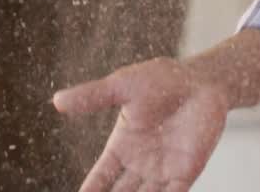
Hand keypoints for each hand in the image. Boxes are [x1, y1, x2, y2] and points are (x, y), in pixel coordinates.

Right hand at [54, 57, 229, 191]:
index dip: (89, 191)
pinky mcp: (186, 173)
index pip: (100, 178)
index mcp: (122, 147)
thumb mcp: (122, 86)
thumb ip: (92, 97)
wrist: (202, 80)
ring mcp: (163, 170)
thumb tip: (57, 101)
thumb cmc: (161, 79)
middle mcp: (140, 164)